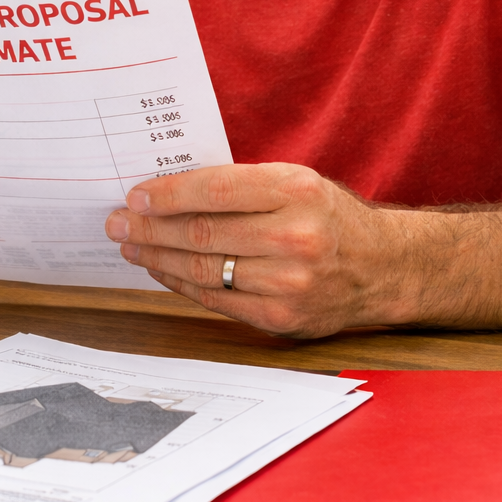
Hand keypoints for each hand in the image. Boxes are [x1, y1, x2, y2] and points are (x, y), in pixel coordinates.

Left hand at [104, 163, 408, 336]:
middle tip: (117, 225)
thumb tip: (169, 193)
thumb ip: (241, 187)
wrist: (384, 268)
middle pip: (201, 234)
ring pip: (203, 270)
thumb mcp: (297, 183)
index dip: (167, 195)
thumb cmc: (330, 218)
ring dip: (158, 259)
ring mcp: (289, 283)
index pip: (214, 190)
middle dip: (149, 230)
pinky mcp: (281, 318)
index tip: (135, 196)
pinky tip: (162, 271)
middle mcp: (295, 236)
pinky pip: (216, 300)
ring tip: (132, 248)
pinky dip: (182, 284)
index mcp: (297, 190)